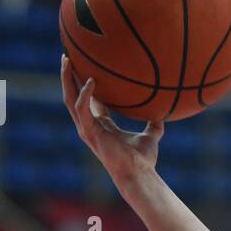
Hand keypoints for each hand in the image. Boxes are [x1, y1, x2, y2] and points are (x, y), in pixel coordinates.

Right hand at [60, 55, 163, 187]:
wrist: (138, 174)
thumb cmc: (143, 160)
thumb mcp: (151, 136)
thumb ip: (154, 124)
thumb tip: (164, 112)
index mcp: (101, 125)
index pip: (88, 101)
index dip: (85, 85)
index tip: (85, 67)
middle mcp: (90, 126)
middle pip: (73, 96)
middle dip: (68, 77)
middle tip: (67, 56)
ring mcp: (87, 129)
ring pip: (70, 99)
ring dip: (67, 80)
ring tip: (67, 60)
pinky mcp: (89, 132)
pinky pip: (82, 108)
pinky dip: (85, 94)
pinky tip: (90, 81)